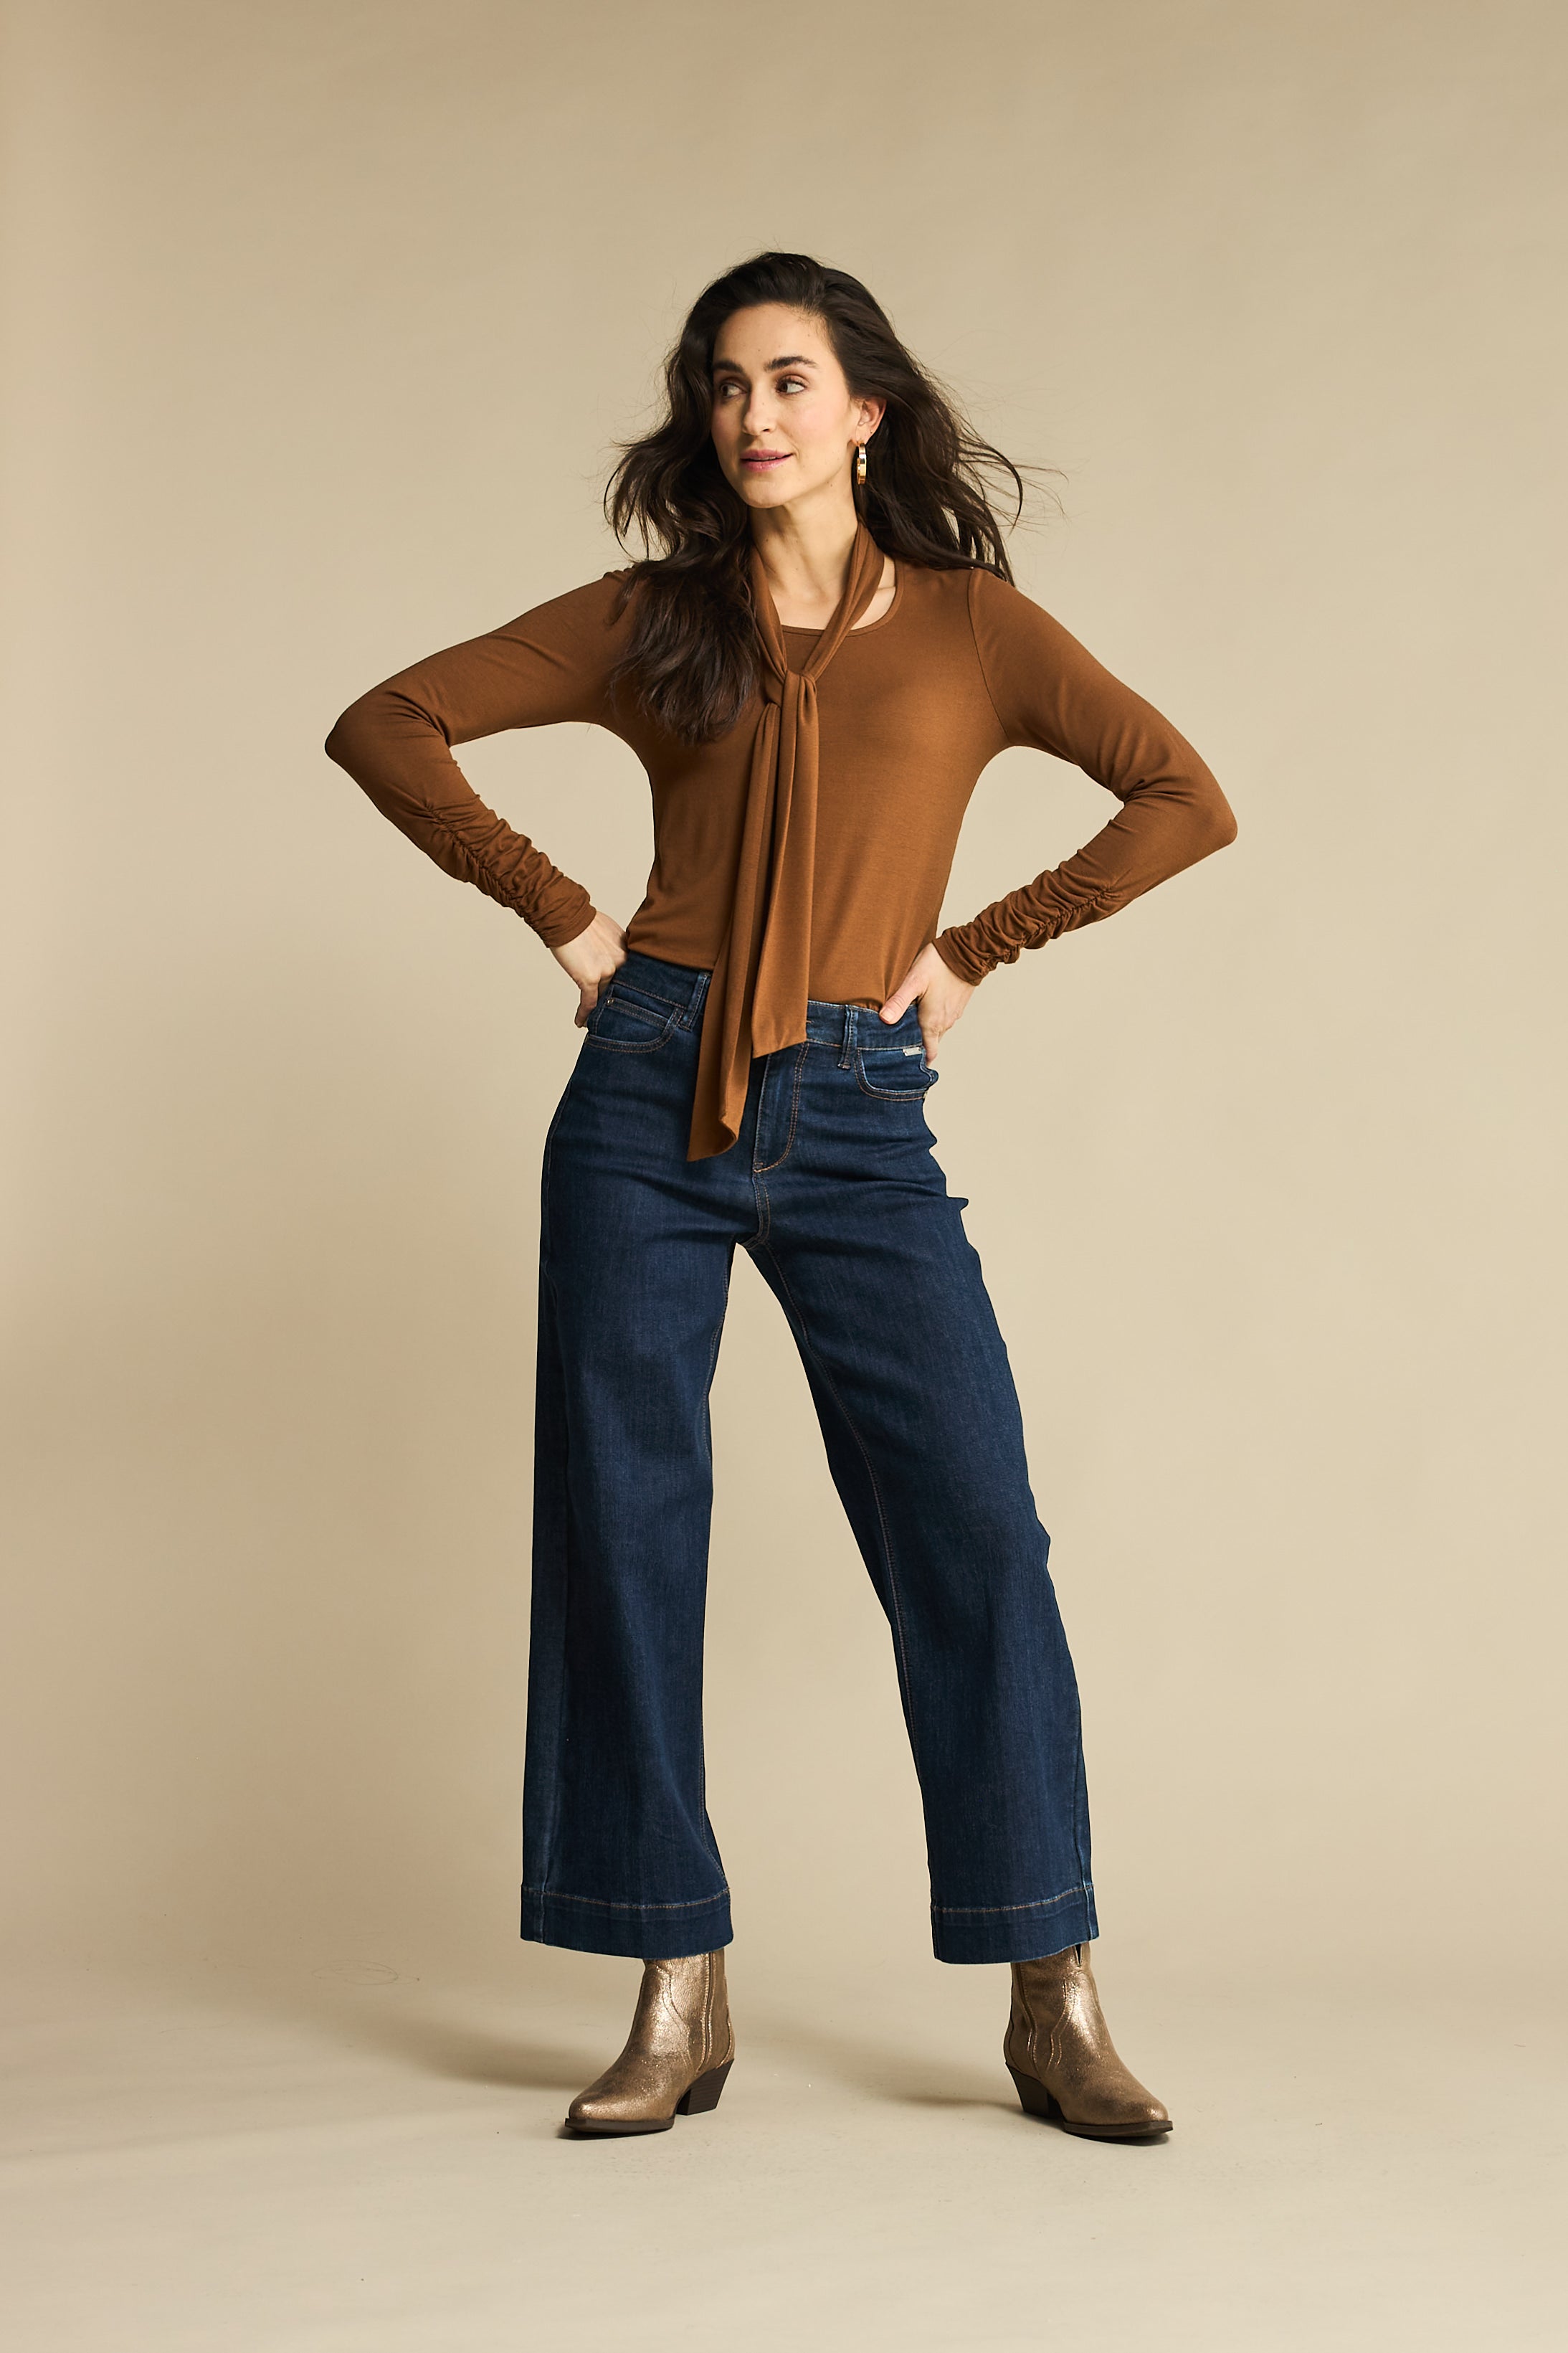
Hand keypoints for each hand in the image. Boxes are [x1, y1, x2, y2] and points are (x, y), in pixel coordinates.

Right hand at [552, 909, 627, 1026]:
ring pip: (605, 997)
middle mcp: (621, 962)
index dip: (627, 990)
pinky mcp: (590, 978)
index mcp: (628, 951)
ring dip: (599, 1010)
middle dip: (617, 1004)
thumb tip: (612, 960)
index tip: (626, 1000)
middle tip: (614, 1018)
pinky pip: (589, 1003)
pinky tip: (580, 1022)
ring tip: (596, 1021)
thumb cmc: (583, 920)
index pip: (632, 978)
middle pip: (621, 990)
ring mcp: (607, 971)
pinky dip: (584, 1014)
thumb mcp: (609, 932)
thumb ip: (616, 949)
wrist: (566, 916)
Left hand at [878, 942, 978, 1064]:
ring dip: (924, 1032)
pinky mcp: (957, 1006)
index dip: (917, 1060)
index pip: (927, 1053)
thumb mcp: (914, 981)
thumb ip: (899, 1002)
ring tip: (907, 1026)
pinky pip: (943, 1020)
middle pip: (930, 1043)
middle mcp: (944, 1023)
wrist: (967, 952)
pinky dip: (933, 1021)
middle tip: (899, 1044)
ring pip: (936, 1031)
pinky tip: (922, 1010)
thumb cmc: (939, 964)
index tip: (905, 1064)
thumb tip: (884, 1020)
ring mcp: (953, 1015)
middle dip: (916, 1046)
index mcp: (932, 1023)